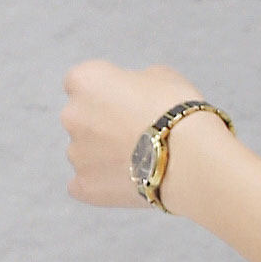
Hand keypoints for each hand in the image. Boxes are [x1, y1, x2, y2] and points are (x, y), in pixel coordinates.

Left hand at [60, 59, 210, 208]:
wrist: (188, 158)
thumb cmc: (177, 111)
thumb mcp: (161, 76)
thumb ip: (135, 82)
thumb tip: (133, 95)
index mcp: (87, 80)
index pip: (81, 81)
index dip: (106, 91)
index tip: (125, 100)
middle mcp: (72, 115)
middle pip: (80, 117)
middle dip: (101, 123)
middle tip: (136, 131)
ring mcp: (75, 153)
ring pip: (84, 151)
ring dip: (104, 153)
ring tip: (140, 160)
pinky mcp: (84, 185)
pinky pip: (86, 183)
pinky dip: (102, 183)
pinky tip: (128, 182)